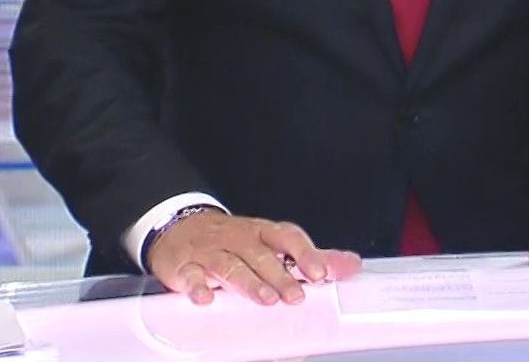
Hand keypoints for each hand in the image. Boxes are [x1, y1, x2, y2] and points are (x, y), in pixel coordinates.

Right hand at [145, 209, 361, 305]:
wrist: (178, 227)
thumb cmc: (232, 239)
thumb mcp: (270, 243)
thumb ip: (309, 257)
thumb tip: (350, 265)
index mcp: (262, 232)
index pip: (288, 237)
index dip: (305, 254)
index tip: (320, 274)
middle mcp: (239, 239)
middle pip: (261, 255)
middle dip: (280, 276)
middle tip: (296, 297)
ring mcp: (211, 251)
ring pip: (230, 265)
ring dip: (248, 282)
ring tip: (264, 299)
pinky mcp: (184, 266)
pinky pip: (190, 275)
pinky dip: (197, 286)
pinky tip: (205, 299)